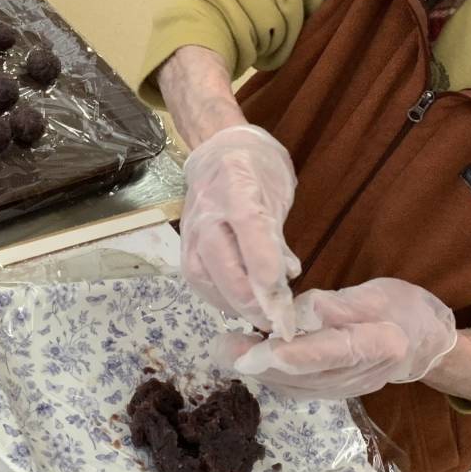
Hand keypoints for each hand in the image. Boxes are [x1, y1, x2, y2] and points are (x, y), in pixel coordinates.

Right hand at [182, 124, 299, 339]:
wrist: (218, 150)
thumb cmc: (257, 170)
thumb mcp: (277, 193)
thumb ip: (278, 237)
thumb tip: (286, 278)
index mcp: (237, 184)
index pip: (249, 226)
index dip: (263, 264)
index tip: (281, 295)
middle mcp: (208, 208)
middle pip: (221, 260)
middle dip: (249, 298)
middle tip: (276, 321)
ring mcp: (192, 227)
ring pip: (204, 275)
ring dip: (232, 303)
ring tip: (258, 318)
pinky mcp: (184, 244)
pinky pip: (196, 278)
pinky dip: (217, 298)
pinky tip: (237, 306)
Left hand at [217, 279, 457, 398]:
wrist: (423, 345)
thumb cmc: (402, 309)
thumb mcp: (377, 293)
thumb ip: (338, 305)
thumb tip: (300, 312)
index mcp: (379, 346)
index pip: (332, 352)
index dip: (293, 355)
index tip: (256, 351)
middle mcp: (360, 376)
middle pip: (305, 375)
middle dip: (259, 364)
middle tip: (222, 347)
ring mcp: (345, 390)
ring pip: (296, 386)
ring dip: (258, 371)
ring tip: (226, 350)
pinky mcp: (332, 393)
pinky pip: (297, 388)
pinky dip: (270, 375)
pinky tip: (249, 358)